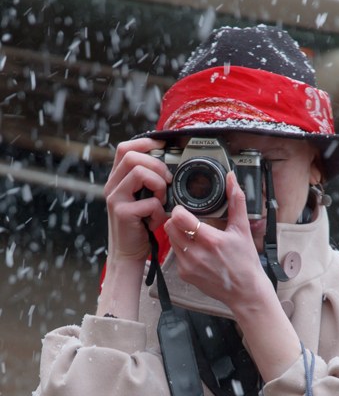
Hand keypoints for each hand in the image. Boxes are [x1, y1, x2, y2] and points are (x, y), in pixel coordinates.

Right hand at [104, 138, 171, 262]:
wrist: (128, 253)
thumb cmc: (140, 226)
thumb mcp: (144, 199)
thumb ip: (150, 183)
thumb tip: (170, 166)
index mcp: (118, 179)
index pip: (125, 148)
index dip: (144, 143)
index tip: (163, 147)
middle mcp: (112, 186)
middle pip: (132, 156)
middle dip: (157, 165)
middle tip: (167, 182)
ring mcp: (115, 198)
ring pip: (139, 173)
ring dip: (158, 185)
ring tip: (161, 200)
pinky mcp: (122, 213)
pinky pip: (149, 202)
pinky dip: (159, 211)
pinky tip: (156, 220)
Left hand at [164, 172, 271, 309]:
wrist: (245, 292)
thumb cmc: (245, 262)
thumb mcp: (243, 230)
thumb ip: (236, 201)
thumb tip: (232, 179)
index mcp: (210, 240)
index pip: (179, 217)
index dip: (180, 210)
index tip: (187, 210)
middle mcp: (196, 254)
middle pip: (170, 227)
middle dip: (177, 221)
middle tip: (188, 221)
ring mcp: (188, 266)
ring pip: (171, 240)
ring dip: (178, 234)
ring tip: (192, 234)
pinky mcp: (184, 275)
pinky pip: (175, 255)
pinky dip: (182, 250)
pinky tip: (195, 251)